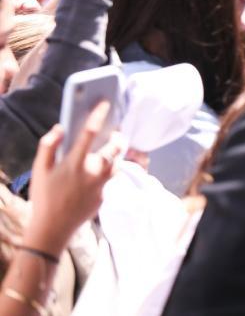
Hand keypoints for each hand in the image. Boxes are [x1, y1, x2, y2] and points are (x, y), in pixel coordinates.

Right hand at [25, 102, 122, 254]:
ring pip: (117, 163)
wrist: (53, 229)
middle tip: (115, 132)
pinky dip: (107, 172)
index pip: (90, 132)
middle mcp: (93, 172)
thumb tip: (61, 128)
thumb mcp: (39, 170)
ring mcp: (101, 185)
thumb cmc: (43, 197)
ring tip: (111, 148)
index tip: (104, 103)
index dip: (98, 115)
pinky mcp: (105, 196)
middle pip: (116, 147)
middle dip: (118, 137)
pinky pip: (110, 179)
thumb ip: (48, 146)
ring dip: (116, 154)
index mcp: (75, 163)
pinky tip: (99, 171)